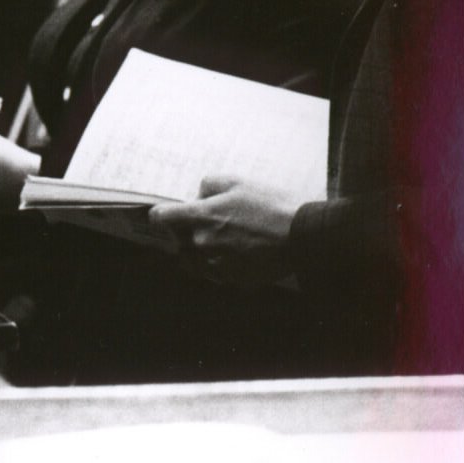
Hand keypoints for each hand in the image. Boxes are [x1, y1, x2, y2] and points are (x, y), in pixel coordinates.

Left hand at [149, 177, 301, 287]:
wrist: (303, 236)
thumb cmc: (271, 205)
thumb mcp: (237, 183)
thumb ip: (207, 186)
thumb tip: (196, 197)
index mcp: (200, 217)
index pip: (161, 217)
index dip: (162, 214)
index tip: (168, 214)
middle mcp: (202, 243)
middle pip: (178, 240)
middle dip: (188, 231)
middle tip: (212, 224)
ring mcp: (216, 264)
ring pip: (194, 260)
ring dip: (201, 251)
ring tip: (226, 241)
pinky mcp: (232, 279)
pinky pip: (215, 273)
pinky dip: (221, 265)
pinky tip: (240, 254)